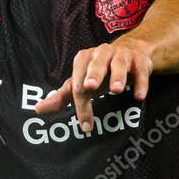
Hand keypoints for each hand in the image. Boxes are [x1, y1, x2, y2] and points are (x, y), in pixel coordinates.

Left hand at [35, 38, 152, 131]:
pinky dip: (140, 83)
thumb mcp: (81, 82)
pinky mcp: (139, 60)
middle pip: (96, 64)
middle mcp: (101, 53)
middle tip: (90, 87)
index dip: (80, 103)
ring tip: (115, 90)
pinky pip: (140, 71)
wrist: (131, 53)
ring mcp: (121, 55)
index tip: (85, 125)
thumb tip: (37, 110)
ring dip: (117, 76)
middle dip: (92, 74)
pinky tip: (138, 96)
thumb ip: (62, 96)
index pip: (78, 82)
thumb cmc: (100, 71)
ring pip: (118, 64)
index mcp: (84, 59)